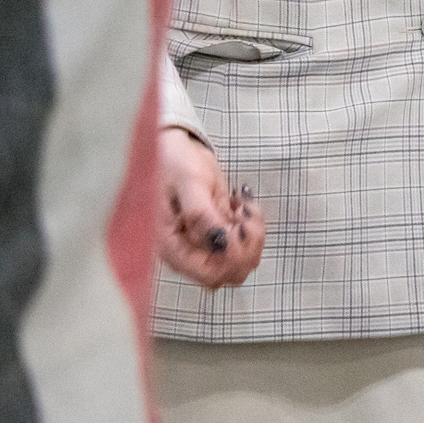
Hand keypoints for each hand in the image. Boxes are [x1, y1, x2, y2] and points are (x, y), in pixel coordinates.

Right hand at [159, 127, 264, 288]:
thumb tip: (221, 243)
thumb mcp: (188, 182)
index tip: (238, 223)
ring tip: (242, 205)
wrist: (171, 148)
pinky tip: (241, 204)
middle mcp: (186, 252)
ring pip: (242, 261)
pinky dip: (251, 226)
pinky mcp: (215, 235)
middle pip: (231, 272)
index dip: (234, 255)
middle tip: (243, 209)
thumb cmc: (171, 161)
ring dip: (253, 234)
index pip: (211, 274)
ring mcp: (202, 245)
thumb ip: (201, 214)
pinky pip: (243, 245)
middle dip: (248, 243)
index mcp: (172, 246)